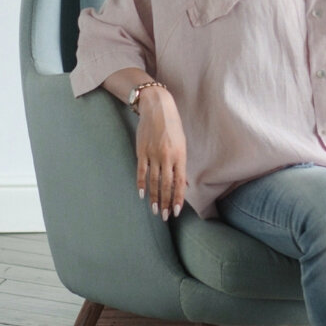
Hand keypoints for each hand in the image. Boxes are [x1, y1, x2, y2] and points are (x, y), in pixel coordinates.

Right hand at [135, 86, 186, 220]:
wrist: (157, 108)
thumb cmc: (173, 127)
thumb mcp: (182, 145)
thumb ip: (181, 165)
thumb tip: (184, 183)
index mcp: (180, 156)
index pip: (179, 182)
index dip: (178, 198)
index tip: (177, 211)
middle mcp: (167, 157)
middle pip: (166, 185)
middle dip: (166, 202)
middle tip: (166, 217)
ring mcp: (153, 154)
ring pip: (153, 181)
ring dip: (154, 197)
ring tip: (156, 210)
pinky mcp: (141, 151)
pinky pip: (141, 171)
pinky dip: (141, 184)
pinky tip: (142, 195)